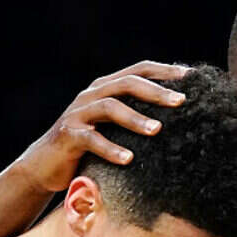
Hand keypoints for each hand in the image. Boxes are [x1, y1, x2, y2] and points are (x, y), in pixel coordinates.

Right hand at [15, 60, 190, 192]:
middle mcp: (91, 95)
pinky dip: (111, 148)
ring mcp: (77, 113)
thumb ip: (136, 117)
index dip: (164, 71)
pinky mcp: (68, 136)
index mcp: (106, 88)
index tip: (191, 76)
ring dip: (135, 118)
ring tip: (158, 130)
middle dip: (156, 91)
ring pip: (110, 107)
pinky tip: (129, 159)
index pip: (138, 70)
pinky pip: (91, 139)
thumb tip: (178, 117)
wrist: (45, 165)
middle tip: (181, 101)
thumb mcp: (114, 128)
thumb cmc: (89, 148)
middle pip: (127, 84)